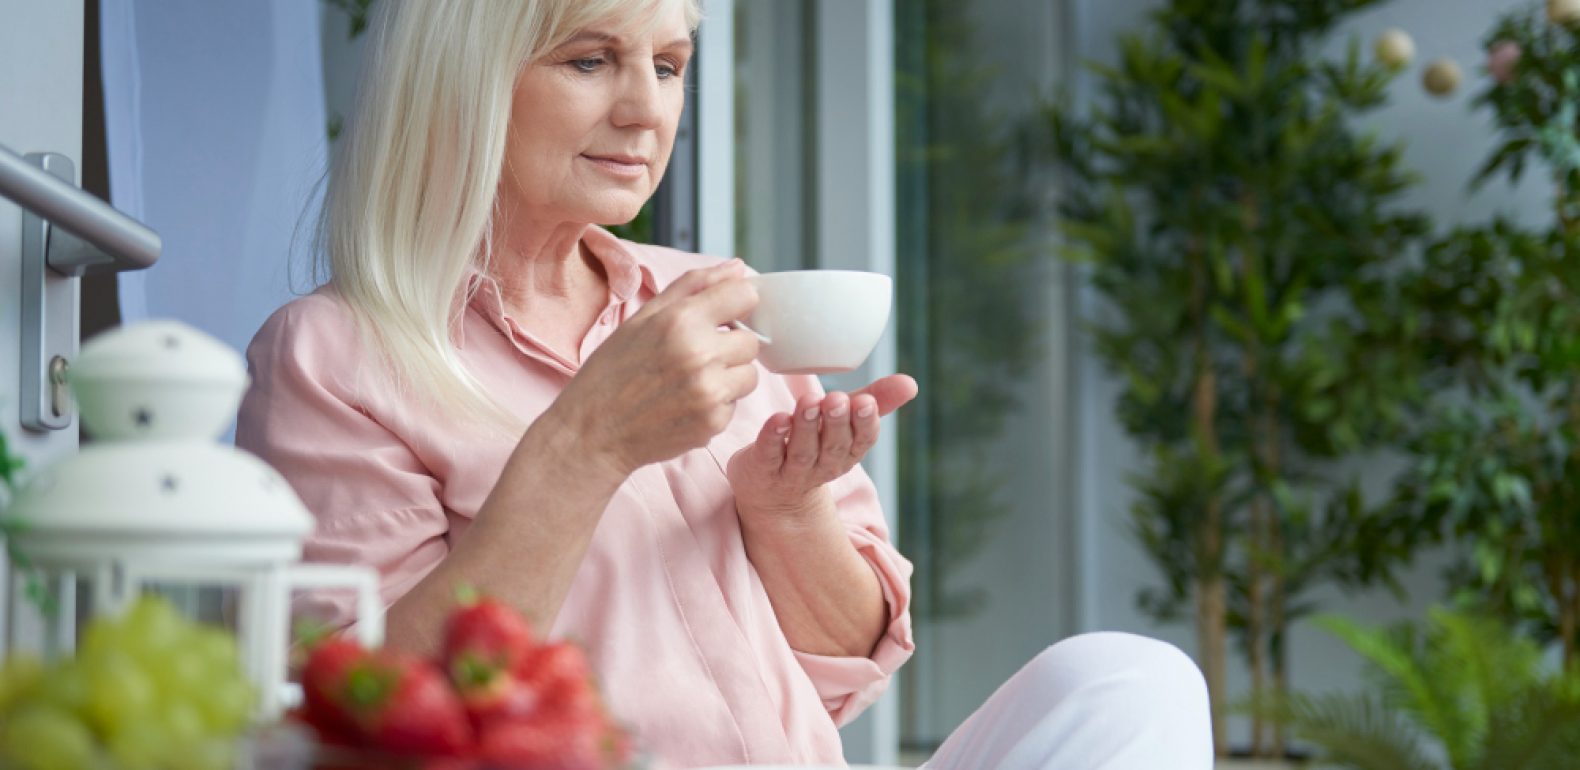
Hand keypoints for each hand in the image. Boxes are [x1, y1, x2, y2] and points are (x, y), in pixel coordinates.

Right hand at [548, 260, 760, 476]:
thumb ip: (693, 286)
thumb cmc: (613, 371)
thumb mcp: (643, 317)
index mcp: (681, 319)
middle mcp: (700, 354)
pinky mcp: (713, 423)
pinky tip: (685, 404)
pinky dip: (716, 405)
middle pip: (752, 340)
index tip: (724, 316)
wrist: (592, 430)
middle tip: (696, 356)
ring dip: (729, 377)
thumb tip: (737, 268)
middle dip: (730, 346)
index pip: (745, 296)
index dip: (737, 305)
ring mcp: (709, 391)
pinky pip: (735, 405)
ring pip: (750, 374)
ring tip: (691, 381)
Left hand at [727, 375, 917, 522]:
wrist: (771, 495)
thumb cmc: (813, 447)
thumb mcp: (845, 424)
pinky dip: (773, 437)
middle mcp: (821, 466)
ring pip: (802, 452)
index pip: (861, 441)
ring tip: (809, 402)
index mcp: (846, 454)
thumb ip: (875, 401)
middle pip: (833, 447)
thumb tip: (911, 384)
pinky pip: (768, 454)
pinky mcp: (761, 470)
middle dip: (837, 423)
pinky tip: (777, 418)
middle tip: (837, 399)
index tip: (865, 402)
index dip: (864, 424)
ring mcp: (791, 472)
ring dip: (806, 428)